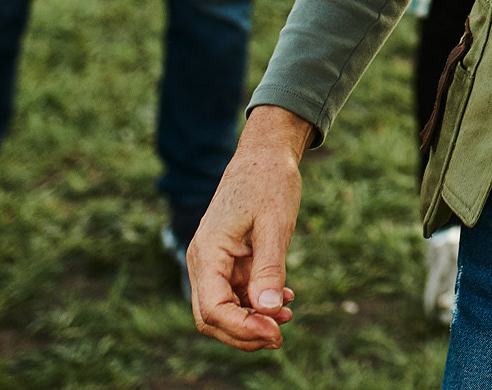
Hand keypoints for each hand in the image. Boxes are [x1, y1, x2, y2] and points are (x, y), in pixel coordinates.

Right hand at [190, 105, 311, 350]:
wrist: (265, 154)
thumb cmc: (269, 182)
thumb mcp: (275, 224)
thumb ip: (270, 268)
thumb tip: (269, 309)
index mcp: (208, 253)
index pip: (214, 309)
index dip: (243, 328)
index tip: (276, 333)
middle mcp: (203, 261)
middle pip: (211, 317)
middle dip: (244, 333)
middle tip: (280, 336)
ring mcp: (214, 262)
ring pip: (223, 308)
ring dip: (252, 320)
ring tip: (287, 318)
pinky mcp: (227, 259)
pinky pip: (235, 292)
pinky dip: (256, 303)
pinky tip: (285, 301)